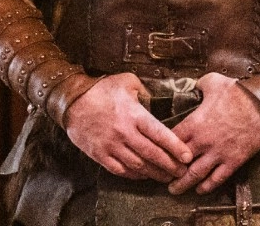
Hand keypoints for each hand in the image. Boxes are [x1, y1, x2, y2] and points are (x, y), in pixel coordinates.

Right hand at [65, 72, 193, 181]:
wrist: (72, 100)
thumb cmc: (101, 89)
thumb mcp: (128, 82)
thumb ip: (146, 92)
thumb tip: (158, 101)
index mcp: (134, 115)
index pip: (160, 134)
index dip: (176, 147)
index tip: (188, 156)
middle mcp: (124, 132)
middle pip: (152, 154)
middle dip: (169, 165)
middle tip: (182, 172)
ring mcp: (111, 145)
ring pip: (137, 165)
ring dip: (154, 173)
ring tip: (167, 177)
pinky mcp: (100, 154)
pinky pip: (119, 170)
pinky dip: (133, 175)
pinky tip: (143, 176)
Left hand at [169, 72, 259, 194]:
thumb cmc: (238, 91)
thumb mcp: (213, 81)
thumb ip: (198, 85)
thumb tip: (193, 86)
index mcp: (194, 123)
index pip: (169, 140)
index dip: (161, 148)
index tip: (157, 153)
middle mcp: (203, 141)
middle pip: (178, 162)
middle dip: (168, 171)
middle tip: (161, 177)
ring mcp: (218, 153)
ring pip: (195, 174)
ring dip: (183, 184)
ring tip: (174, 190)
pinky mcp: (234, 160)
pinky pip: (217, 178)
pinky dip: (207, 187)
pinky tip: (200, 190)